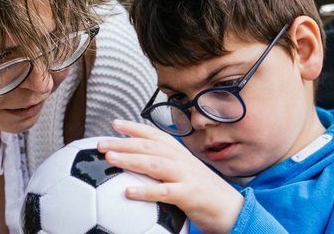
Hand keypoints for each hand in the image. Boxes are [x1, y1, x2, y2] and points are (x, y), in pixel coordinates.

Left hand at [97, 119, 243, 233]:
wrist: (232, 209)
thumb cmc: (204, 193)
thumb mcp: (185, 174)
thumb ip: (166, 168)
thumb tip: (140, 165)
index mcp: (180, 154)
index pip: (155, 135)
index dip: (135, 127)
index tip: (115, 123)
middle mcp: (182, 160)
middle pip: (150, 146)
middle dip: (124, 142)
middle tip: (101, 144)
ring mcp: (186, 176)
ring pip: (155, 163)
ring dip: (130, 159)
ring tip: (110, 158)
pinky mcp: (190, 194)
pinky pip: (165, 192)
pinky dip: (146, 191)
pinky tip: (129, 192)